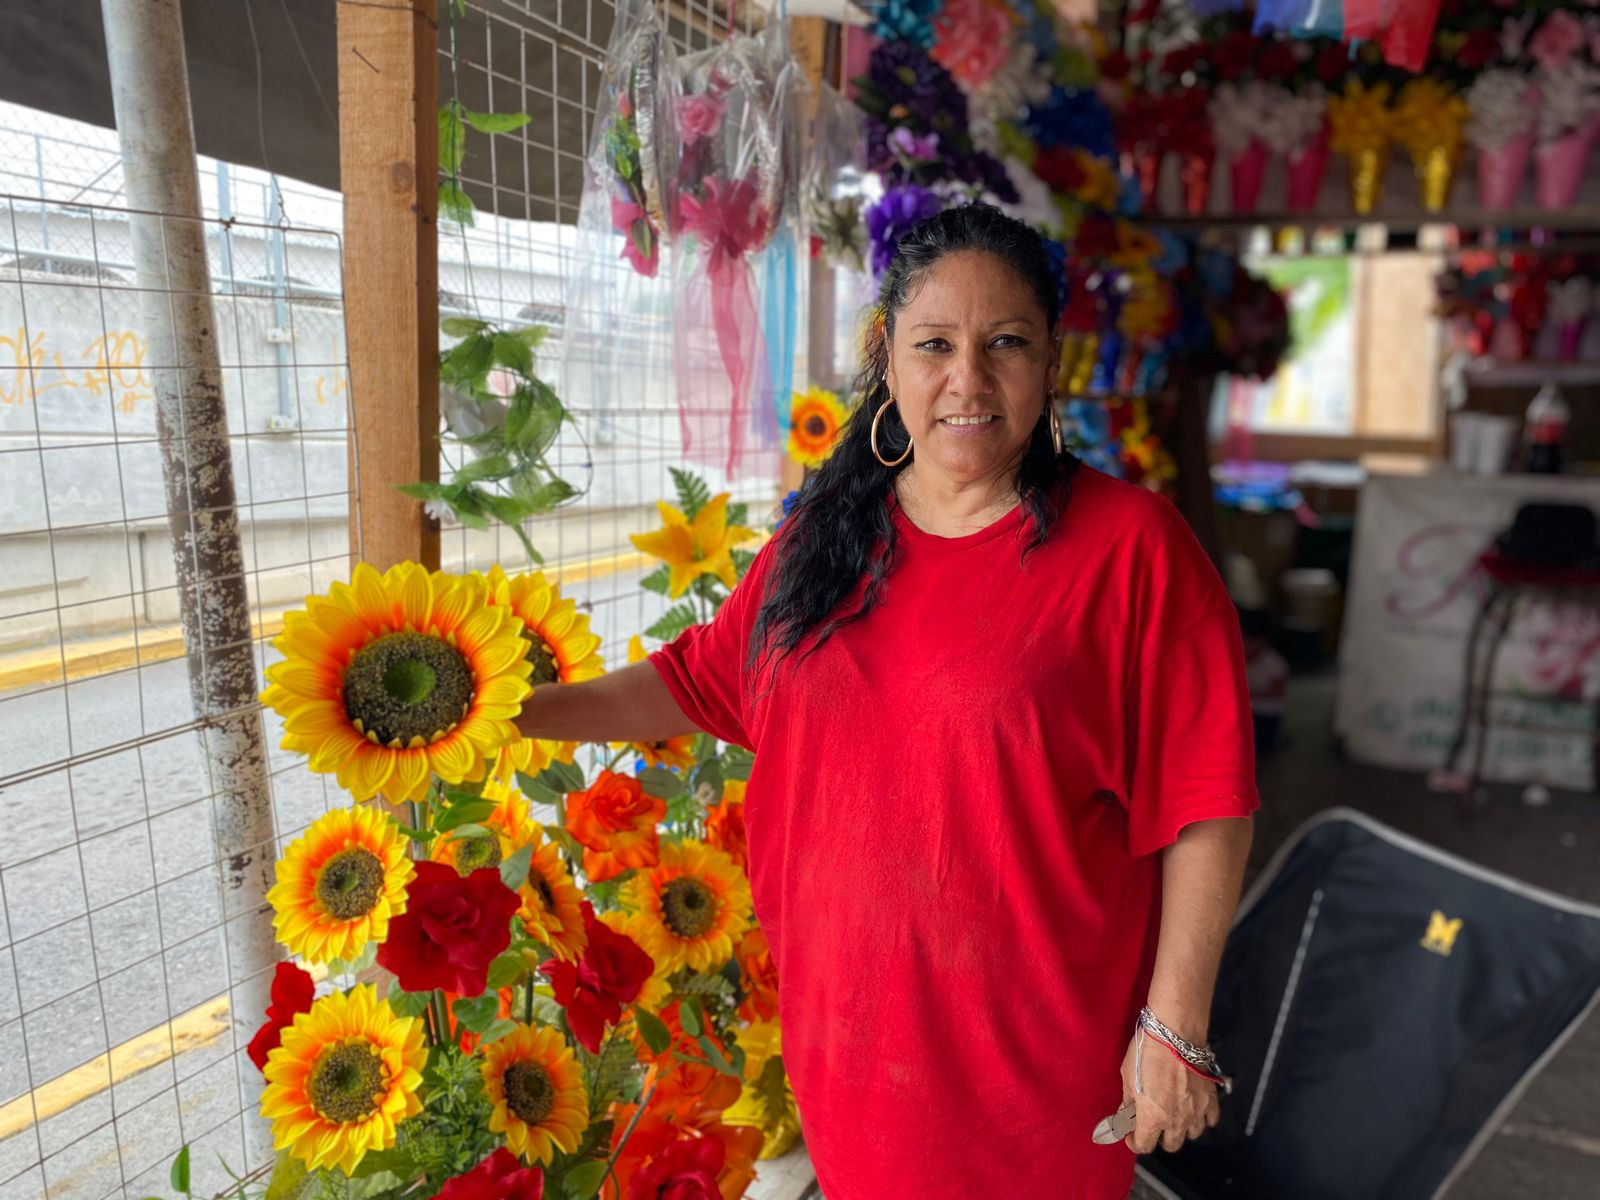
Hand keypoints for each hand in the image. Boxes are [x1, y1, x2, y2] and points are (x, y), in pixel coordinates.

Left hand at [1119, 1030, 1219, 1154]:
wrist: (1174, 1034)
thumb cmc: (1147, 1053)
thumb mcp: (1127, 1077)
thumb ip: (1128, 1101)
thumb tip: (1125, 1113)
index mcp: (1152, 1118)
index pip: (1144, 1145)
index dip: (1134, 1142)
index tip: (1130, 1134)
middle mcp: (1176, 1120)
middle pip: (1170, 1145)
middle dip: (1158, 1137)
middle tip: (1151, 1123)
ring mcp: (1196, 1111)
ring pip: (1191, 1135)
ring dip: (1181, 1130)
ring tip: (1172, 1116)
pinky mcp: (1210, 1099)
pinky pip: (1210, 1120)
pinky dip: (1202, 1119)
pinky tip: (1193, 1109)